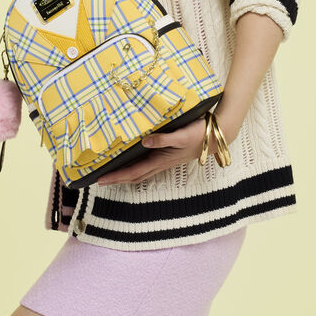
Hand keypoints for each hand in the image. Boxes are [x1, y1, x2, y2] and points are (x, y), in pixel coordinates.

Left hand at [96, 117, 211, 185]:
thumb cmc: (199, 134)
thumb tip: (144, 141)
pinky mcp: (168, 156)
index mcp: (160, 160)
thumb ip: (163, 139)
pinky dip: (135, 168)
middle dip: (117, 179)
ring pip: (140, 173)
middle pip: (134, 176)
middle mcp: (161, 164)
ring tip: (111, 174)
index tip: (101, 179)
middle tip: (99, 180)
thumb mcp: (181, 135)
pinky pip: (147, 166)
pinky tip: (132, 161)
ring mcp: (165, 161)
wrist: (216, 136)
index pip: (133, 172)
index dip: (117, 177)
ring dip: (125, 176)